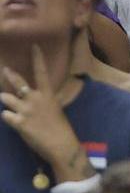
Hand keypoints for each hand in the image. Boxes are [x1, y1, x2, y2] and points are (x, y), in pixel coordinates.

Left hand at [0, 46, 85, 175]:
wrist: (61, 146)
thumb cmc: (61, 129)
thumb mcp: (56, 110)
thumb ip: (47, 101)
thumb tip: (43, 97)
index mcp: (48, 95)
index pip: (41, 73)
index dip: (38, 58)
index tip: (34, 46)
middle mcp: (36, 99)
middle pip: (18, 83)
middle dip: (10, 75)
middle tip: (5, 70)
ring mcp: (26, 110)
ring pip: (5, 98)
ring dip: (6, 102)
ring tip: (10, 106)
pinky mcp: (18, 123)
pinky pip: (5, 115)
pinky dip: (8, 117)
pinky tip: (15, 122)